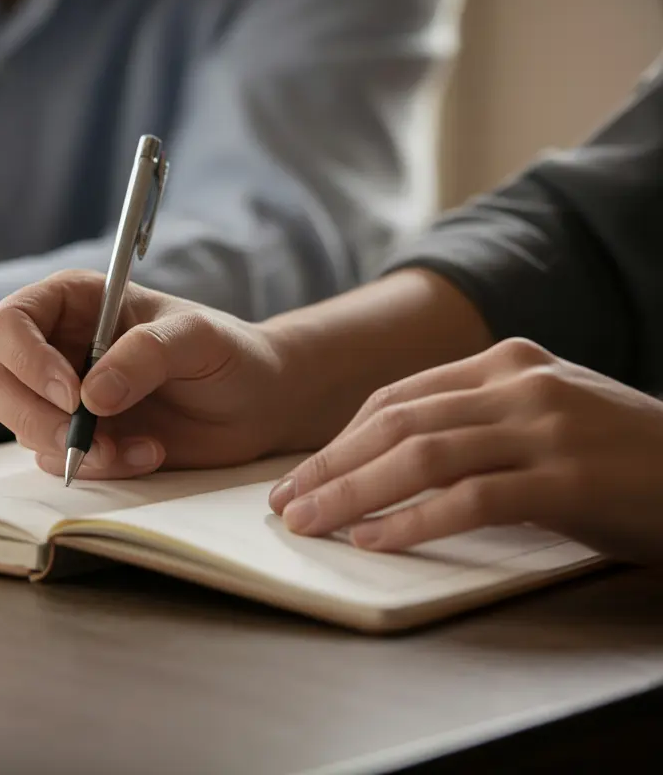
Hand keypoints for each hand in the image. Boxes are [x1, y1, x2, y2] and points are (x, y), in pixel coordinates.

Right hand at [0, 270, 301, 478]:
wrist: (257, 404)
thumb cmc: (229, 354)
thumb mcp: (198, 338)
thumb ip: (146, 353)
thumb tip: (90, 397)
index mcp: (72, 302)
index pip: (7, 324)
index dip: (27, 361)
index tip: (75, 395)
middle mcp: (54, 347)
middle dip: (38, 419)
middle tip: (90, 436)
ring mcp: (60, 396)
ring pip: (20, 428)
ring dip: (75, 450)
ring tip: (142, 448)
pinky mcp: (77, 438)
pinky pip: (56, 462)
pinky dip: (99, 469)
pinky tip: (148, 455)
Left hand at [268, 338, 662, 563]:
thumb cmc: (621, 458)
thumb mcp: (543, 419)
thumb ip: (475, 422)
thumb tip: (384, 460)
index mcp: (506, 362)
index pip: (396, 397)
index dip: (338, 439)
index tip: (299, 475)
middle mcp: (519, 383)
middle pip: (397, 423)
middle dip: (329, 466)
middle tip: (285, 506)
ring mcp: (545, 426)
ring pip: (422, 455)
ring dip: (353, 493)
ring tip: (309, 526)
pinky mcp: (569, 478)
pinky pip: (472, 498)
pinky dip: (415, 522)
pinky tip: (375, 543)